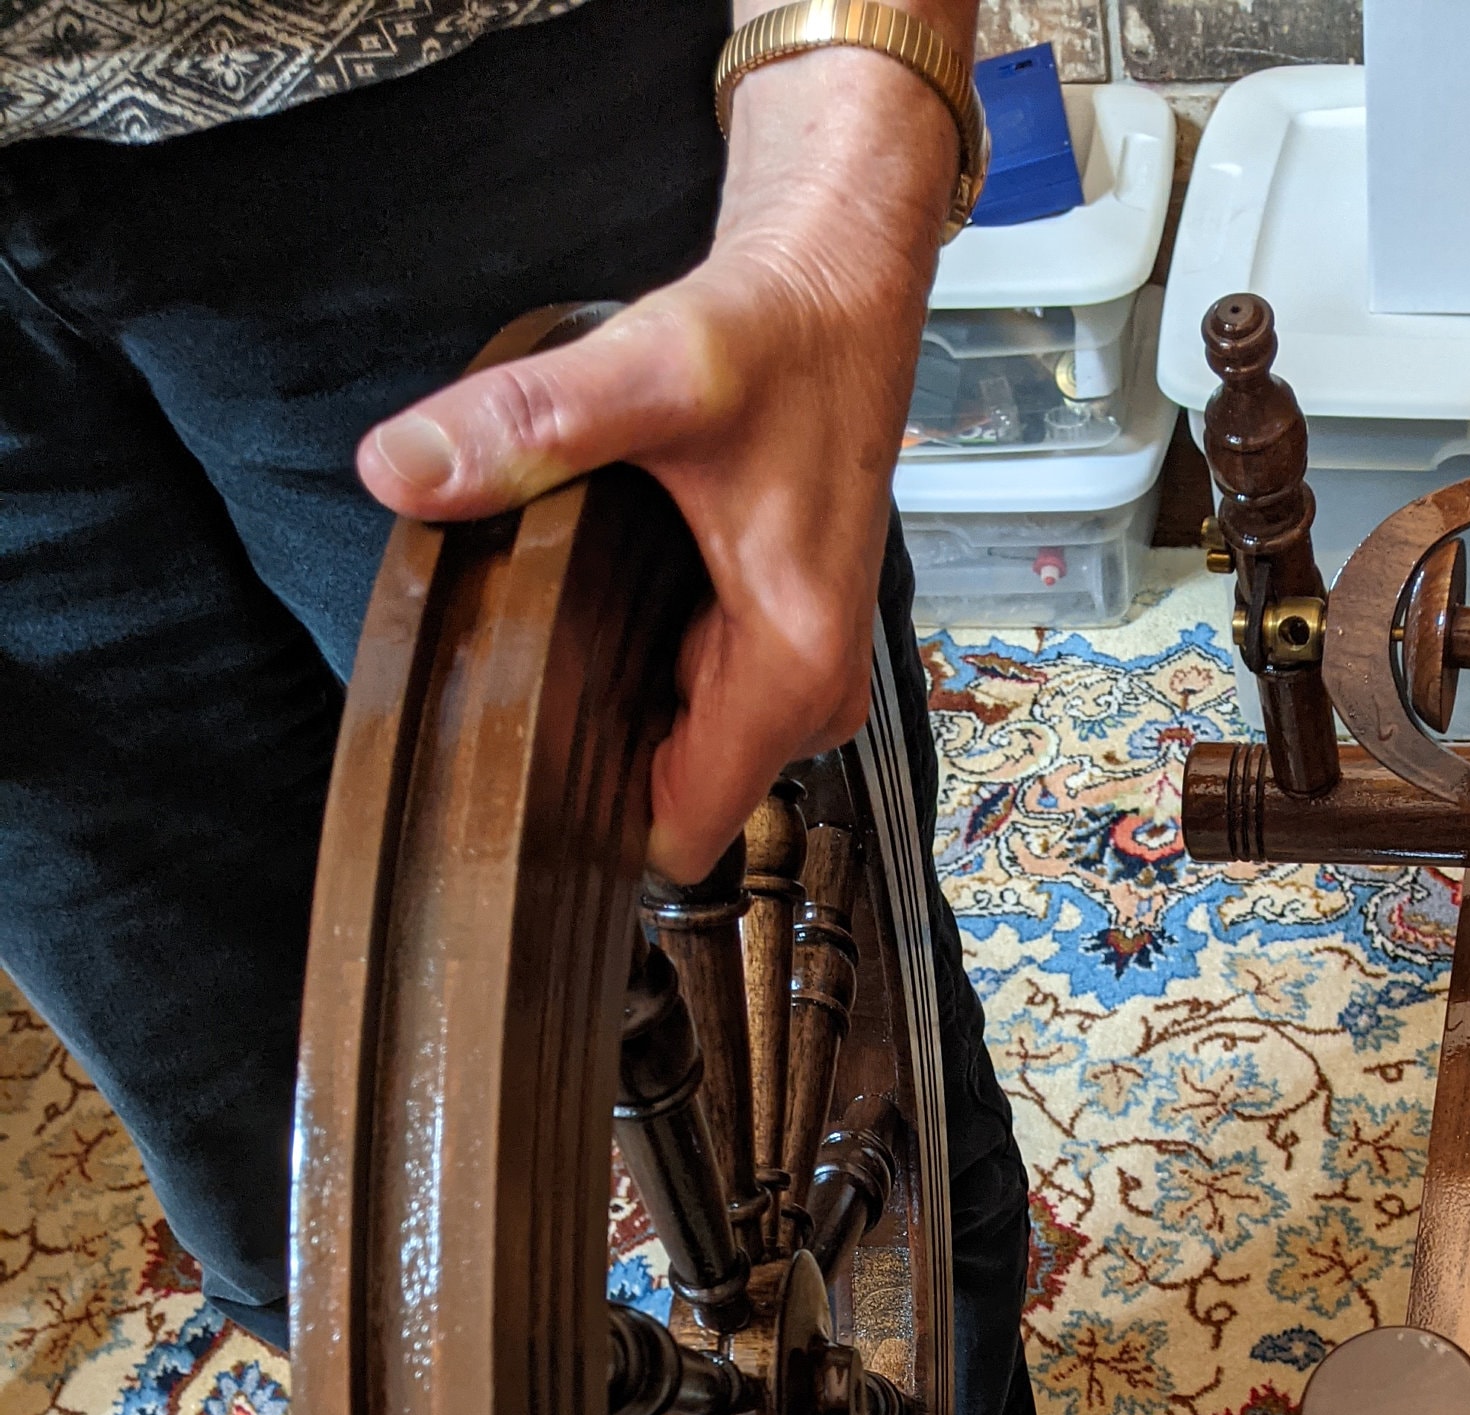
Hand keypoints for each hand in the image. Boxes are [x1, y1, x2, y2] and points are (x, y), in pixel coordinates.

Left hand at [356, 43, 961, 878]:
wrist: (837, 293)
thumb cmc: (779, 339)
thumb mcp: (649, 372)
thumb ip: (528, 424)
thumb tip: (402, 467)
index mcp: (791, 671)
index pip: (677, 837)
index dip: (589, 814)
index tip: (523, 744)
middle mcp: (814, 700)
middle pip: (674, 802)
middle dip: (596, 747)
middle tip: (539, 645)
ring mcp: (806, 683)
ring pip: (687, 761)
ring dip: (621, 706)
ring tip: (581, 611)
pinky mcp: (790, 654)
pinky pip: (703, 715)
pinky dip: (652, 674)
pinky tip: (621, 602)